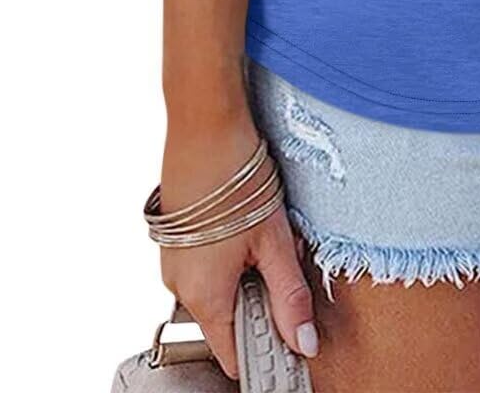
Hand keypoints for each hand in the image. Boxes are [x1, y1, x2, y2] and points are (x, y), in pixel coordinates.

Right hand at [158, 111, 318, 377]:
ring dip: (253, 270)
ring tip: (270, 233)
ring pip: (224, 285)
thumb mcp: (273, 242)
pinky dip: (236, 252)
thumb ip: (289, 296)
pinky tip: (253, 221)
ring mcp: (176, 261)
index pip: (232, 353)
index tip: (292, 342)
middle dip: (266, 295)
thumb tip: (303, 342)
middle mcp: (181, 286)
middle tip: (287, 259)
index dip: (265, 351)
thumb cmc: (235, 181)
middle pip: (231, 316)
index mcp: (203, 296)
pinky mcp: (180, 238)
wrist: (204, 127)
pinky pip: (212, 262)